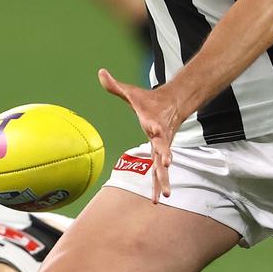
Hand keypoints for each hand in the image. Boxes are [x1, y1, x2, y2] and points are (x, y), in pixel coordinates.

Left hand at [99, 68, 181, 201]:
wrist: (172, 105)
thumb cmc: (148, 100)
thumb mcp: (131, 92)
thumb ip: (115, 85)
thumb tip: (100, 72)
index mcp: (153, 121)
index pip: (154, 125)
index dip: (155, 127)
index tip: (155, 130)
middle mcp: (160, 137)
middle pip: (163, 149)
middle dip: (164, 158)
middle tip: (166, 166)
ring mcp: (162, 147)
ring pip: (163, 167)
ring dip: (163, 180)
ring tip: (163, 196)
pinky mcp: (161, 155)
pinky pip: (160, 172)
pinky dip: (158, 185)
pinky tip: (157, 199)